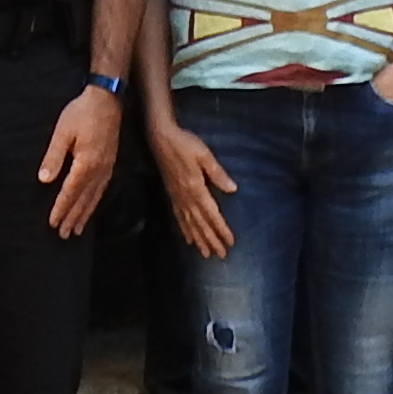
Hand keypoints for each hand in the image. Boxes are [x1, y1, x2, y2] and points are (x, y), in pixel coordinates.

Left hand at [43, 83, 123, 239]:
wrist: (107, 99)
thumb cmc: (81, 113)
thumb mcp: (62, 133)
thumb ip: (53, 158)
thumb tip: (44, 181)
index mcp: (85, 164)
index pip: (70, 193)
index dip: (61, 209)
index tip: (53, 223)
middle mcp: (98, 170)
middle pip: (83, 200)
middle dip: (73, 218)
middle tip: (64, 235)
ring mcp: (107, 167)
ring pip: (94, 197)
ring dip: (85, 214)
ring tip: (77, 229)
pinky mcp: (110, 162)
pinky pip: (102, 189)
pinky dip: (95, 202)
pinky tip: (91, 206)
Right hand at [150, 119, 235, 258]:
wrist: (160, 138)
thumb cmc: (185, 143)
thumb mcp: (204, 155)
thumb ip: (217, 173)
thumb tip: (232, 189)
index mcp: (196, 188)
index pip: (211, 214)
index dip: (221, 229)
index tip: (230, 242)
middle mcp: (186, 197)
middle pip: (200, 223)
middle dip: (211, 240)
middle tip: (221, 255)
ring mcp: (177, 198)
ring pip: (189, 224)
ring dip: (198, 239)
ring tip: (206, 254)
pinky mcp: (171, 195)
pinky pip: (179, 217)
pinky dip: (184, 229)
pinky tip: (188, 238)